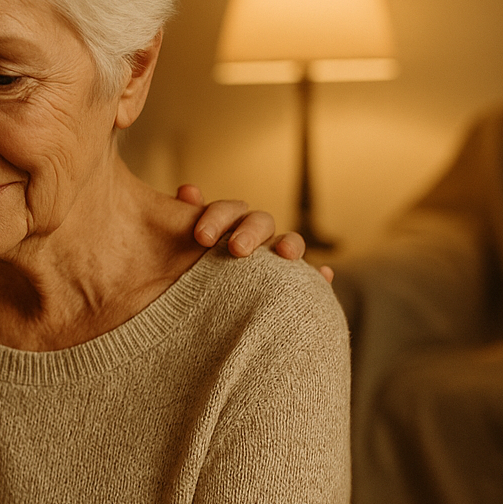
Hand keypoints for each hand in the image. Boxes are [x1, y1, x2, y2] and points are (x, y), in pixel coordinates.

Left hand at [176, 184, 333, 282]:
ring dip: (291, 244)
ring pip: (292, 243)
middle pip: (261, 222)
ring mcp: (275, 260)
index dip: (217, 218)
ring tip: (284, 253)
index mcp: (227, 225)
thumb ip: (179, 222)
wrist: (193, 313)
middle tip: (236, 249)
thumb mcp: (178, 251)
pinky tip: (324, 276)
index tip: (201, 237)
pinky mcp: (292, 284)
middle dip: (251, 232)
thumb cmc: (184, 276)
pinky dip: (320, 275)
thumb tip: (188, 190)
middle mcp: (255, 237)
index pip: (228, 211)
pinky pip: (311, 278)